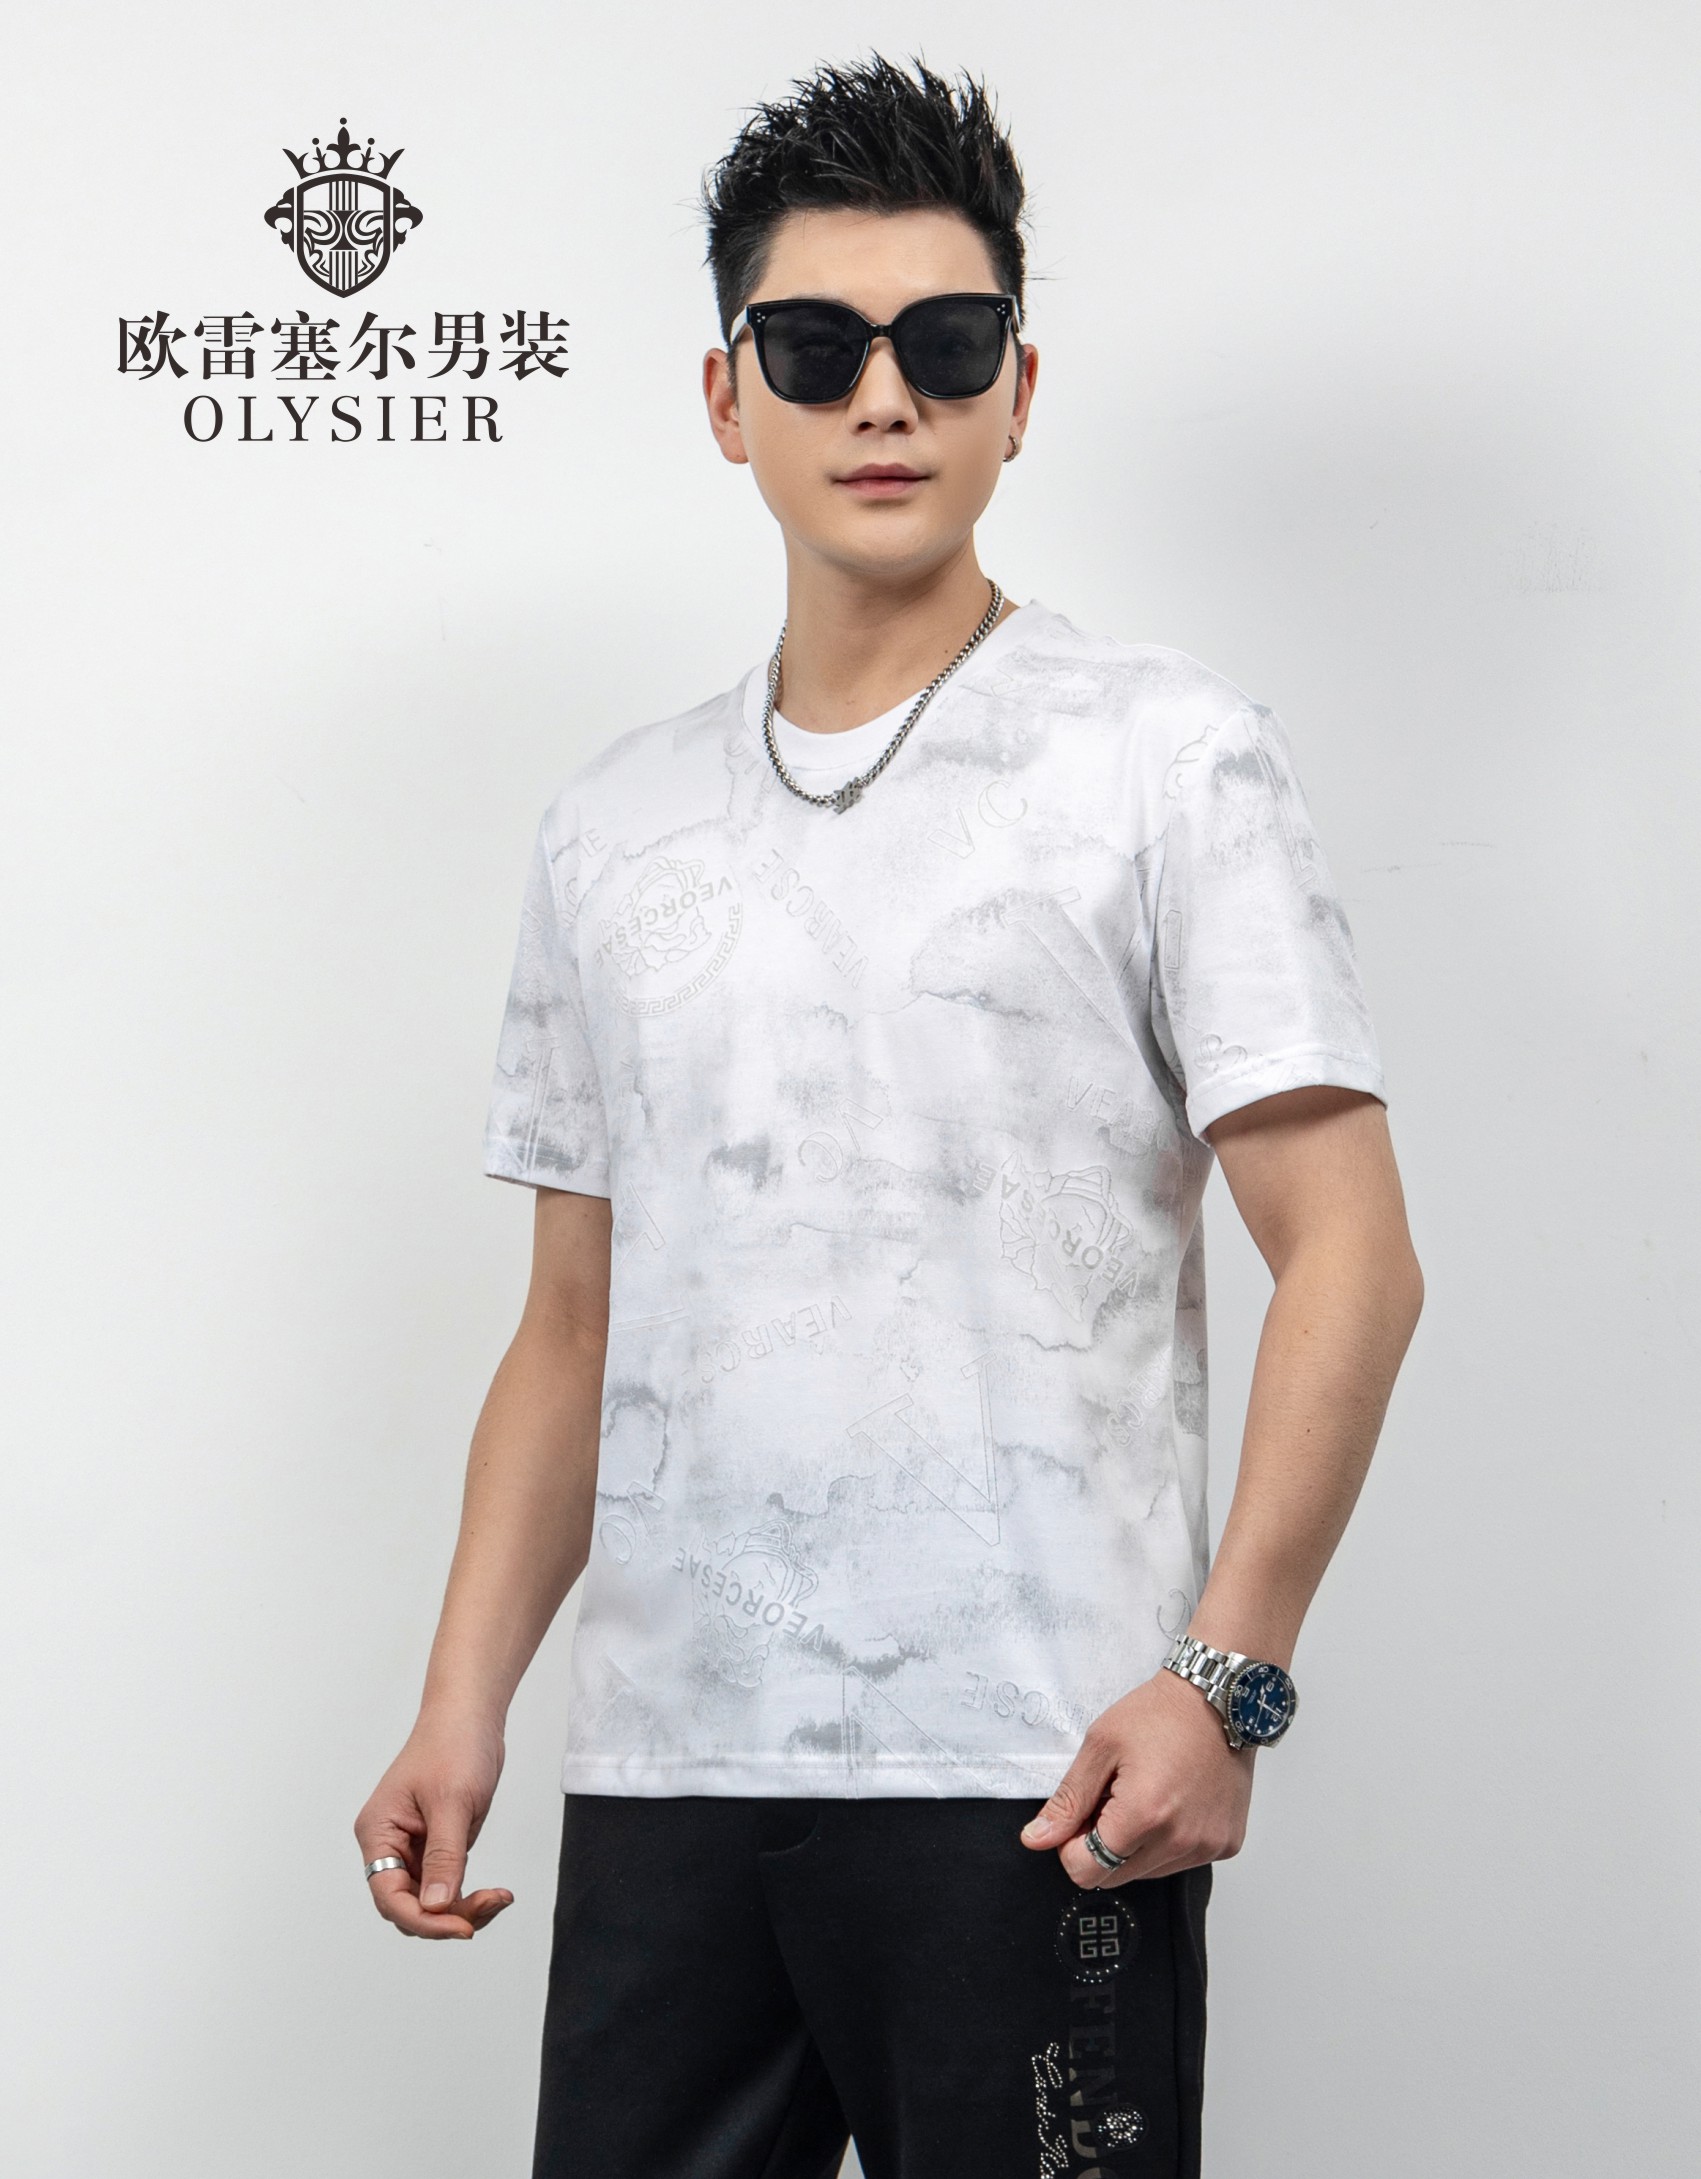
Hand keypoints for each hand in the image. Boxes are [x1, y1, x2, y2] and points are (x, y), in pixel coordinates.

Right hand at [353, 1710, 515, 1938]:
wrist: (471, 1716)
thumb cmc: (453, 1745)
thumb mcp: (452, 1802)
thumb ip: (444, 1857)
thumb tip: (435, 1907)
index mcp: (378, 1832)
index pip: (389, 1895)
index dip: (423, 1919)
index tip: (461, 1927)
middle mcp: (390, 1844)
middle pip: (408, 1905)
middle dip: (446, 1916)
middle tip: (489, 1907)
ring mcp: (413, 1847)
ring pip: (429, 1901)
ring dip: (462, 1909)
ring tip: (499, 1899)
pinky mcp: (437, 1846)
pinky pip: (446, 1885)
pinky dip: (468, 1896)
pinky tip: (495, 1895)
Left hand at [1018, 1667, 1253, 1885]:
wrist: (1220, 1699)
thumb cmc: (1160, 1714)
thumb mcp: (1100, 1746)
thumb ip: (1068, 1801)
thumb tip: (1037, 1839)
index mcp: (1143, 1816)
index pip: (1086, 1872)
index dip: (1072, 1846)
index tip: (1083, 1813)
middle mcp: (1180, 1841)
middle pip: (1114, 1877)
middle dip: (1102, 1845)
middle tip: (1113, 1798)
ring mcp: (1207, 1846)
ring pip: (1147, 1873)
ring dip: (1136, 1845)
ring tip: (1146, 1796)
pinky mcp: (1226, 1844)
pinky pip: (1180, 1862)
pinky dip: (1167, 1841)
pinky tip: (1173, 1802)